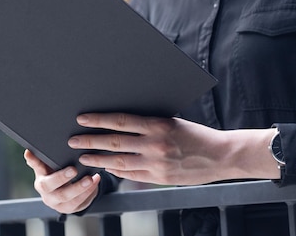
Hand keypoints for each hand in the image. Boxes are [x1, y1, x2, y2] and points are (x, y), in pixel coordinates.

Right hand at [24, 149, 100, 213]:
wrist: (65, 193)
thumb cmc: (56, 176)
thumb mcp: (48, 168)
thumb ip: (40, 160)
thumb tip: (28, 152)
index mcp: (40, 181)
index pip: (37, 170)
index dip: (36, 163)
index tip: (33, 154)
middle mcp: (47, 195)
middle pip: (51, 187)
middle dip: (62, 178)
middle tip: (73, 169)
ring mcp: (59, 204)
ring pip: (69, 199)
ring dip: (80, 188)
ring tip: (90, 178)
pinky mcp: (70, 209)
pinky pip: (80, 203)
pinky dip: (89, 192)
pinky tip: (95, 181)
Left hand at [68, 113, 278, 184]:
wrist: (222, 155)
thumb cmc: (196, 134)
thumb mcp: (172, 121)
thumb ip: (149, 123)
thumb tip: (121, 122)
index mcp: (157, 124)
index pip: (120, 121)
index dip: (98, 120)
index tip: (82, 119)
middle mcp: (155, 144)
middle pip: (115, 142)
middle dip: (91, 141)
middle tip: (73, 140)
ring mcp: (157, 163)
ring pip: (119, 161)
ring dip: (98, 158)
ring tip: (83, 156)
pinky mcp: (160, 177)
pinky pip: (132, 174)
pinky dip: (116, 170)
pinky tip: (105, 166)